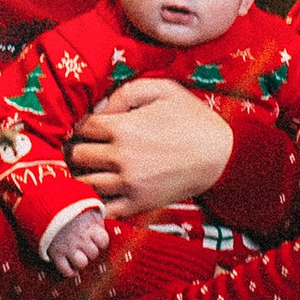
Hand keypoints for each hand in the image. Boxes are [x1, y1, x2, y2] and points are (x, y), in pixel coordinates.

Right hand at [44, 207, 109, 281]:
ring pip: (82, 264)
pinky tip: (71, 266)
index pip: (103, 241)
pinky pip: (66, 271)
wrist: (43, 205)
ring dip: (81, 261)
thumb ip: (94, 219)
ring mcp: (67, 247)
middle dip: (90, 251)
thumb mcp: (85, 208)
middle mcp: (80, 239)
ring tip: (78, 256)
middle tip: (84, 246)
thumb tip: (100, 227)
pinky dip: (70, 271)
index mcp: (89, 227)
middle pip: (93, 254)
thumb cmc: (66, 207)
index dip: (100, 241)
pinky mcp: (55, 254)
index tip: (95, 238)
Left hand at [67, 77, 233, 216]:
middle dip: (77, 150)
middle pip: (77, 156)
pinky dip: (93, 203)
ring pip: (84, 184)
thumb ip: (125, 93)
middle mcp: (120, 157)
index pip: (81, 128)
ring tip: (88, 170)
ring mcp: (128, 184)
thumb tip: (98, 109)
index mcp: (123, 128)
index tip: (87, 128)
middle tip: (83, 149)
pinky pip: (102, 208)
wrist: (222, 156)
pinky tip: (97, 193)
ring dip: (81, 176)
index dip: (80, 126)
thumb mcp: (162, 90)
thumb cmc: (192, 118)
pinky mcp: (137, 204)